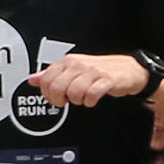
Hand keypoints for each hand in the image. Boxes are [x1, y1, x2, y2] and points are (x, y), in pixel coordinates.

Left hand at [29, 52, 151, 106]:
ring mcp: (93, 72)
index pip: (46, 80)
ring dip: (77, 101)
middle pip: (57, 88)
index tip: (56, 97)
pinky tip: (92, 99)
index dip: (48, 94)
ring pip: (73, 93)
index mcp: (68, 62)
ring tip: (83, 98)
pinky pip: (91, 95)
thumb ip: (52, 75)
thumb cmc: (99, 71)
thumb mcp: (73, 70)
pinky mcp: (107, 80)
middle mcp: (79, 65)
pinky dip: (90, 101)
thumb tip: (32, 79)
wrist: (130, 69)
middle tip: (69, 100)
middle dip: (60, 100)